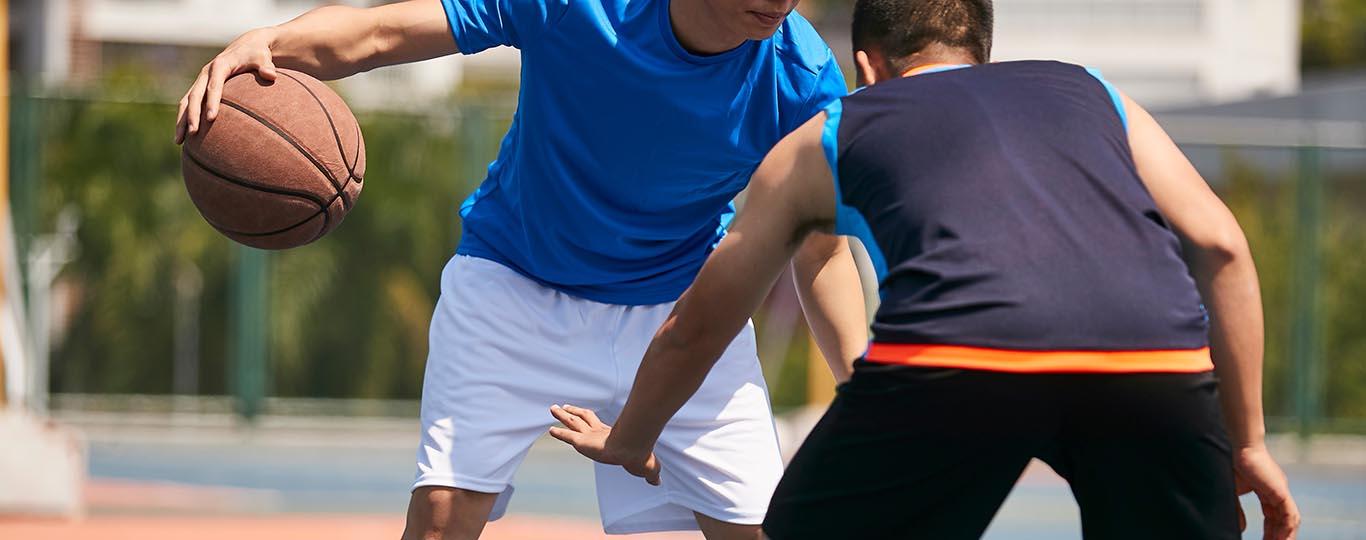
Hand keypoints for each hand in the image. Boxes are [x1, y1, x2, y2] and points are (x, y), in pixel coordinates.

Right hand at [175, 28, 279, 143]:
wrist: (246, 46)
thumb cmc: (257, 54)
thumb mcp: (262, 57)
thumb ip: (266, 65)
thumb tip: (271, 75)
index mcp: (220, 66)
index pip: (214, 86)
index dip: (212, 102)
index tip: (212, 118)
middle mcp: (206, 73)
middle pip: (195, 96)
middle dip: (192, 115)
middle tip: (193, 133)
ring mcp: (201, 81)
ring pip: (186, 102)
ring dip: (182, 120)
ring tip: (179, 141)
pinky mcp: (200, 88)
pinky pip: (189, 104)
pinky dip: (184, 119)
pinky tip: (184, 137)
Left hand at [549, 404, 660, 485]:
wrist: (633, 449)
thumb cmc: (641, 456)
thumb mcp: (648, 467)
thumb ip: (650, 474)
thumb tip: (658, 482)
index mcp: (610, 436)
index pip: (596, 425)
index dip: (589, 421)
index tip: (583, 418)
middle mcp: (598, 433)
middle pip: (582, 419)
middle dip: (572, 413)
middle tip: (563, 407)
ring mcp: (589, 436)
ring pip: (572, 422)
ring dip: (562, 415)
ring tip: (552, 408)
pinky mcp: (581, 442)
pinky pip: (566, 436)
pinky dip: (558, 433)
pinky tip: (550, 431)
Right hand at [1234, 444, 1299, 538]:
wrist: (1235, 446)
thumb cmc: (1229, 463)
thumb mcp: (1232, 493)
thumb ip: (1237, 511)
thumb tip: (1242, 529)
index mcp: (1268, 490)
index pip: (1273, 516)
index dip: (1270, 532)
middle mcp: (1278, 491)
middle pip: (1282, 521)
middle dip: (1278, 537)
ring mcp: (1281, 491)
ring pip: (1289, 520)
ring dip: (1285, 536)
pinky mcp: (1281, 491)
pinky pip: (1289, 516)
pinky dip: (1287, 529)